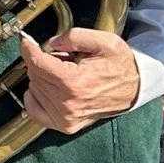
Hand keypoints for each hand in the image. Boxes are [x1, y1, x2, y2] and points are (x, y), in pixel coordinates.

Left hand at [21, 29, 140, 134]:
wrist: (135, 88)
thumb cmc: (120, 65)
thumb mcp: (103, 41)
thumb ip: (73, 37)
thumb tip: (49, 43)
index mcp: (74, 82)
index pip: (36, 63)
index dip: (29, 49)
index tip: (28, 43)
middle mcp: (67, 103)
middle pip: (35, 74)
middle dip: (43, 62)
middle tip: (63, 59)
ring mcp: (66, 117)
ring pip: (34, 89)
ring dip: (43, 78)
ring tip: (65, 74)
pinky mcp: (66, 125)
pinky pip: (34, 111)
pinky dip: (35, 97)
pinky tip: (48, 89)